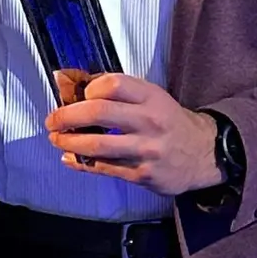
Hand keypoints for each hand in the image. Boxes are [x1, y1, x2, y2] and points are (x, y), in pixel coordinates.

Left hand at [45, 74, 220, 196]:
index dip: (88, 89)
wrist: (203, 153)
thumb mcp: (153, 97)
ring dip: (69, 142)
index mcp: (151, 97)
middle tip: (53, 120)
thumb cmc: (170, 122)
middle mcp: (149, 121)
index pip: (112, 84)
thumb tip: (77, 89)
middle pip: (99, 112)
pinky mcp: (142, 174)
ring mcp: (146, 149)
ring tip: (56, 139)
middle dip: (67, 116)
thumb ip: (121, 93)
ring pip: (97, 145)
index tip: (77, 96)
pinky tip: (70, 158)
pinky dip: (81, 163)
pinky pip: (103, 168)